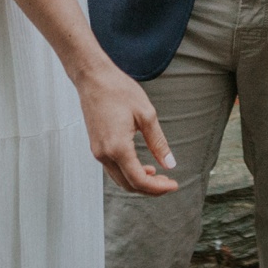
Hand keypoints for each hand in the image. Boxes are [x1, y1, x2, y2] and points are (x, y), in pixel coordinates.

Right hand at [76, 61, 178, 196]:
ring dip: (139, 182)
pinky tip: (142, 166)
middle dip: (150, 189)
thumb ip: (158, 142)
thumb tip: (169, 163)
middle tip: (168, 182)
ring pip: (119, 179)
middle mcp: (104, 154)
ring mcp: (97, 152)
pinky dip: (128, 173)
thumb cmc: (119, 91)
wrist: (93, 78)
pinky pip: (113, 169)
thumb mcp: (146, 114)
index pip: (139, 180)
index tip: (174, 185)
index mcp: (117, 147)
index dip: (158, 187)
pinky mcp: (96, 147)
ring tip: (158, 175)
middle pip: (128, 185)